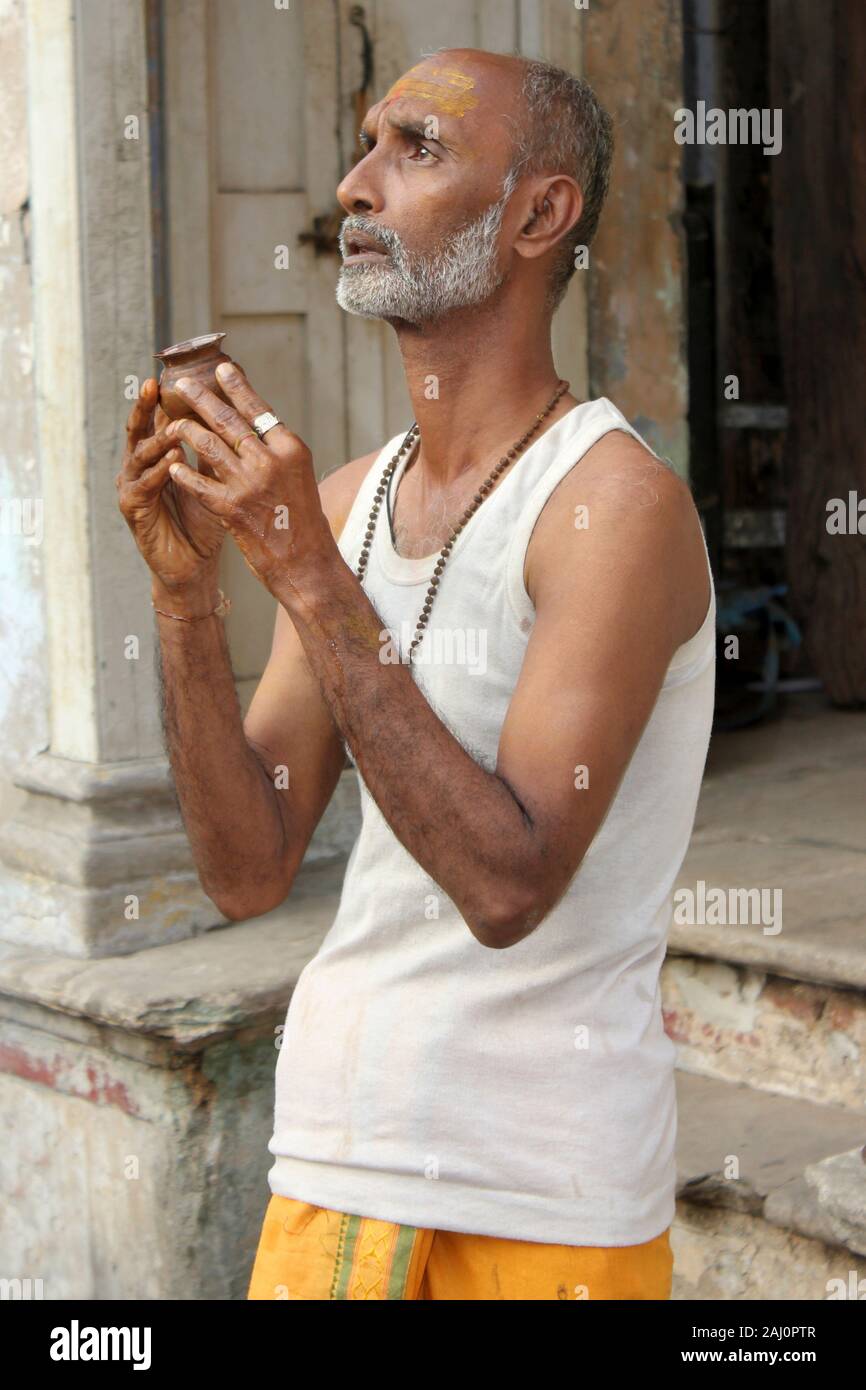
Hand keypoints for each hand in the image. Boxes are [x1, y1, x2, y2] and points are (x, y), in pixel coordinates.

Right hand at [116, 378, 226, 593]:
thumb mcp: (213, 479)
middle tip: (152, 386)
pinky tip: (173, 460)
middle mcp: (139, 466)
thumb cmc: (204, 521)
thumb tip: (235, 415)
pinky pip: (144, 485)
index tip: (171, 374)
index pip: (156, 419)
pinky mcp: (132, 508)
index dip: (161, 398)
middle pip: (138, 429)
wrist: (193, 563)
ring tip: (176, 426)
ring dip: (158, 439)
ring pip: (141, 454)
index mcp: (156, 455)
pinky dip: (159, 471)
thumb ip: (214, 450)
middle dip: (144, 407)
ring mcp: (132, 485)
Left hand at [162, 363, 337, 593]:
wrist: (306, 564)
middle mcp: (271, 461)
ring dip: (186, 432)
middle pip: (229, 421)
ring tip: (171, 424)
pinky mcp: (231, 508)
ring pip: (208, 446)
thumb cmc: (304, 522)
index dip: (237, 388)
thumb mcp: (298, 478)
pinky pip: (199, 483)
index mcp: (291, 450)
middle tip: (183, 385)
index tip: (221, 369)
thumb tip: (251, 428)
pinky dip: (184, 473)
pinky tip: (172, 465)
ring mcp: (249, 484)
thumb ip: (276, 452)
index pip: (258, 410)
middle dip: (202, 400)